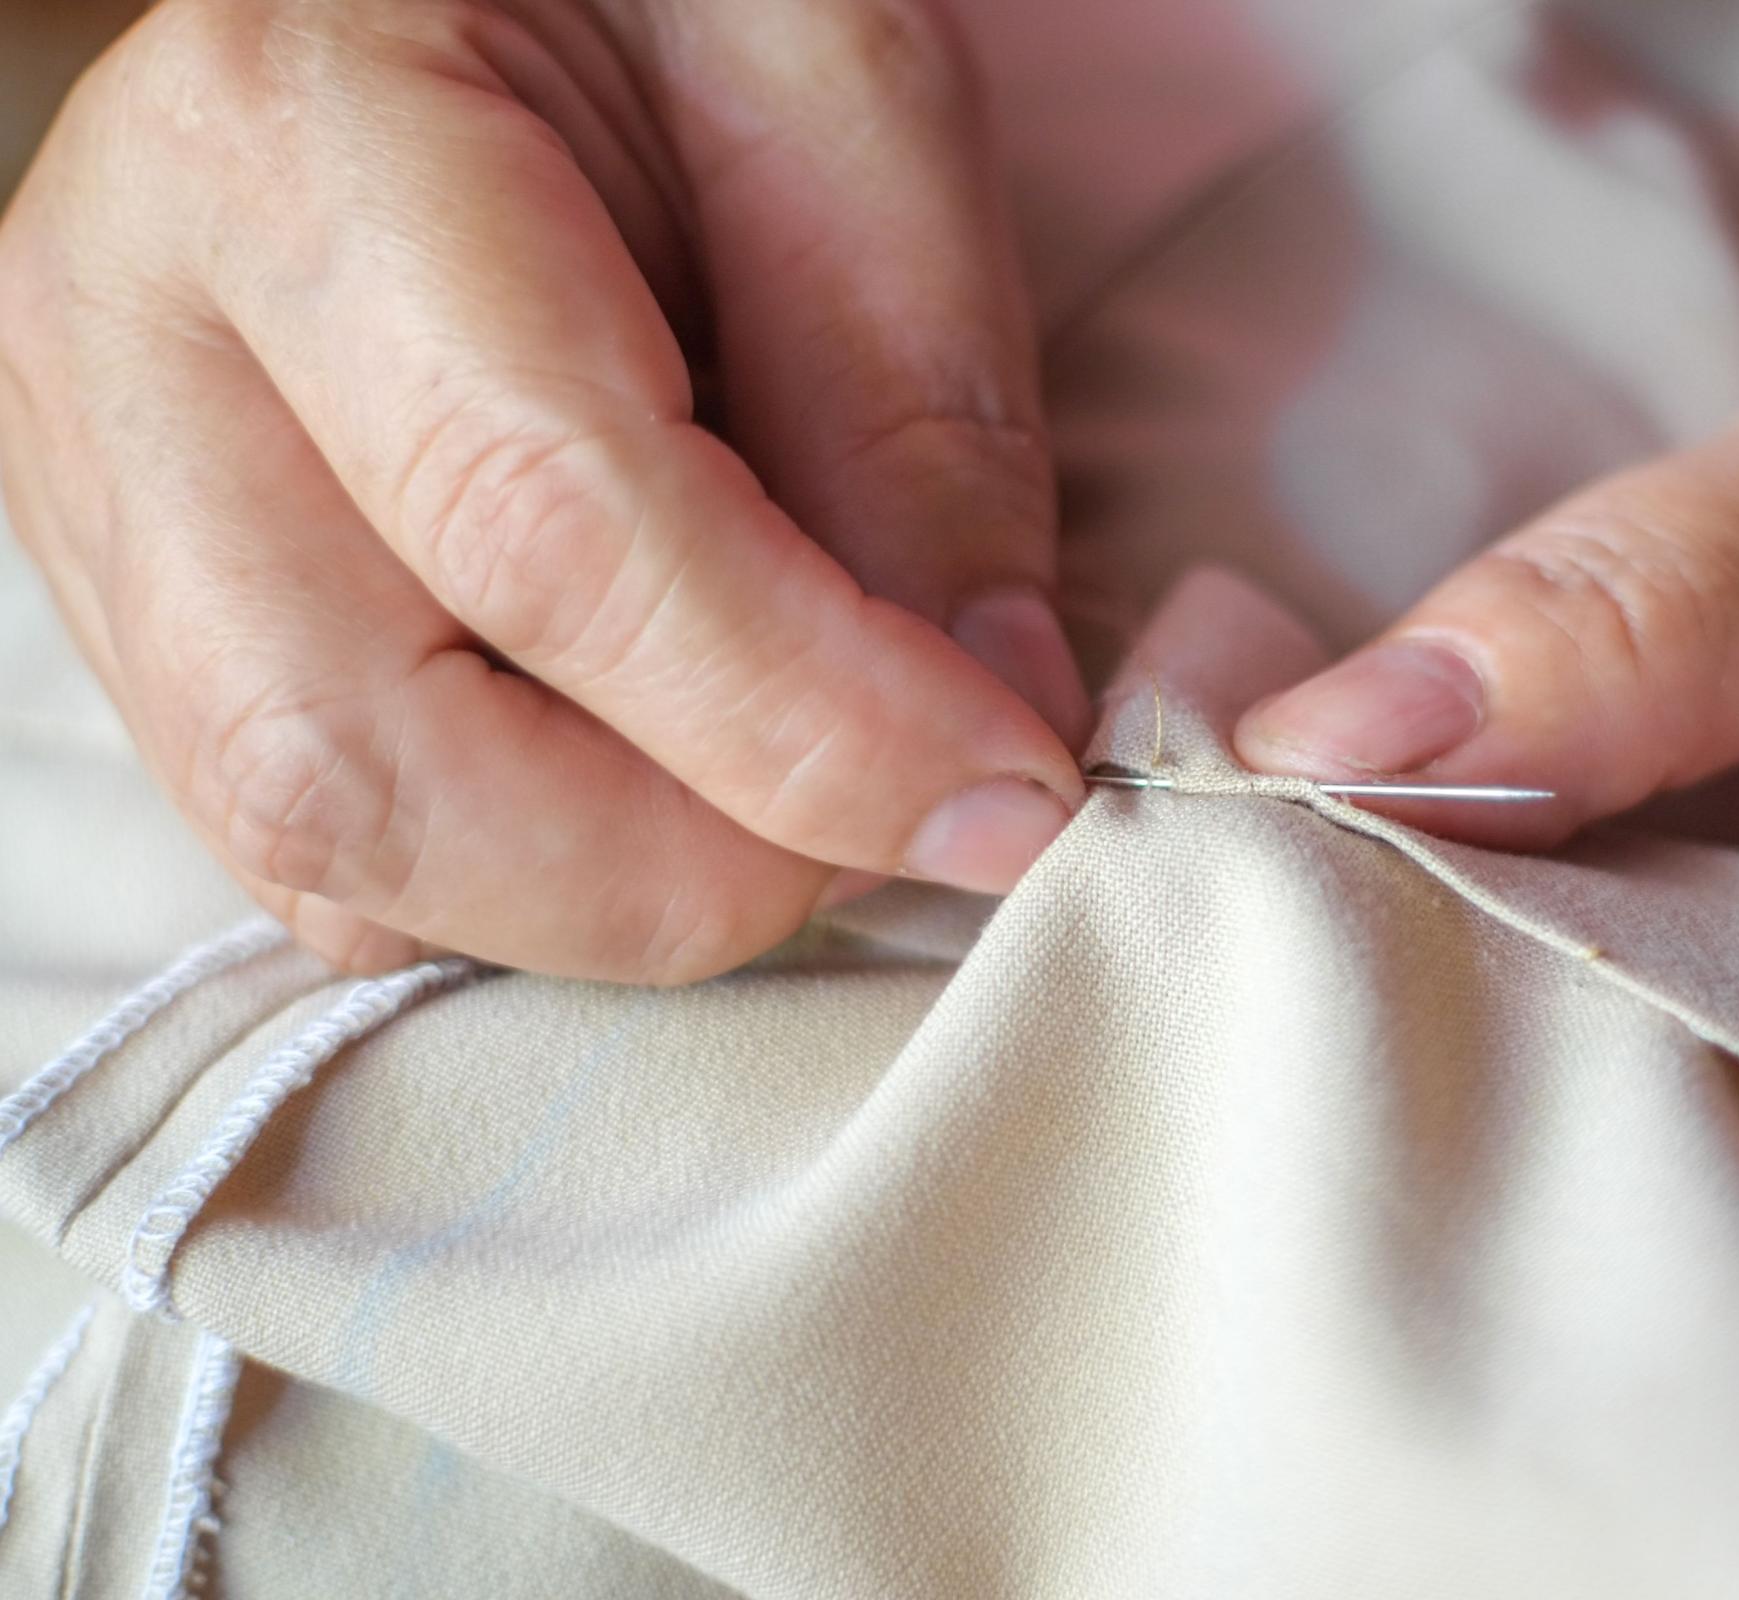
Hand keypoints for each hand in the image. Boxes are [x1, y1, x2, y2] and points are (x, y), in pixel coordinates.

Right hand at [0, 0, 1087, 980]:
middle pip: (363, 756)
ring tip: (791, 772)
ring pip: (326, 850)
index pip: (547, 526)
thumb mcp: (844, 94)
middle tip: (903, 810)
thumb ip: (919, 400)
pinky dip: (535, 873)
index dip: (811, 722)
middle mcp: (129, 343)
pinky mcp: (144, 603)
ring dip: (620, 886)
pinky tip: (658, 763)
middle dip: (692, 864)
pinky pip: (328, 857)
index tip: (1013, 791)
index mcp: (298, 139)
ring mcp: (104, 494)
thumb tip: (989, 709)